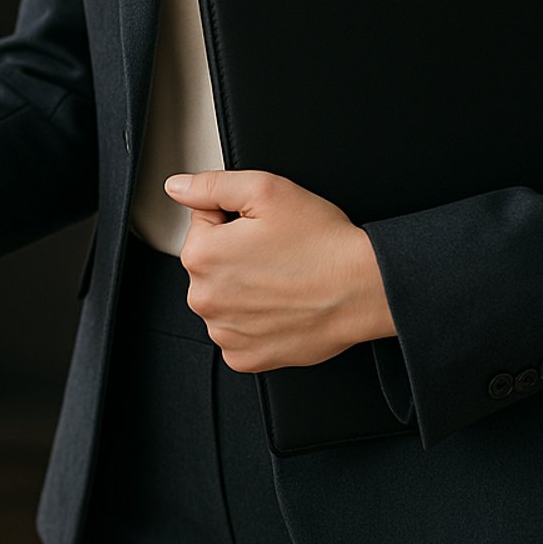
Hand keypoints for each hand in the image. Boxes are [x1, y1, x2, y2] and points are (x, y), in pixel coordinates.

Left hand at [166, 169, 395, 371]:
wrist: (365, 288)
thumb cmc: (322, 243)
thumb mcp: (267, 190)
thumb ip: (212, 186)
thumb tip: (177, 188)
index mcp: (201, 256)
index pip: (202, 225)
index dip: (235, 220)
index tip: (263, 229)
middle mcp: (204, 299)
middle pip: (210, 265)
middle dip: (235, 255)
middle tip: (277, 253)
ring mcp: (225, 332)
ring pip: (223, 299)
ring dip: (244, 290)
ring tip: (282, 280)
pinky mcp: (246, 357)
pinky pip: (238, 334)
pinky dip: (255, 323)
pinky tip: (280, 308)